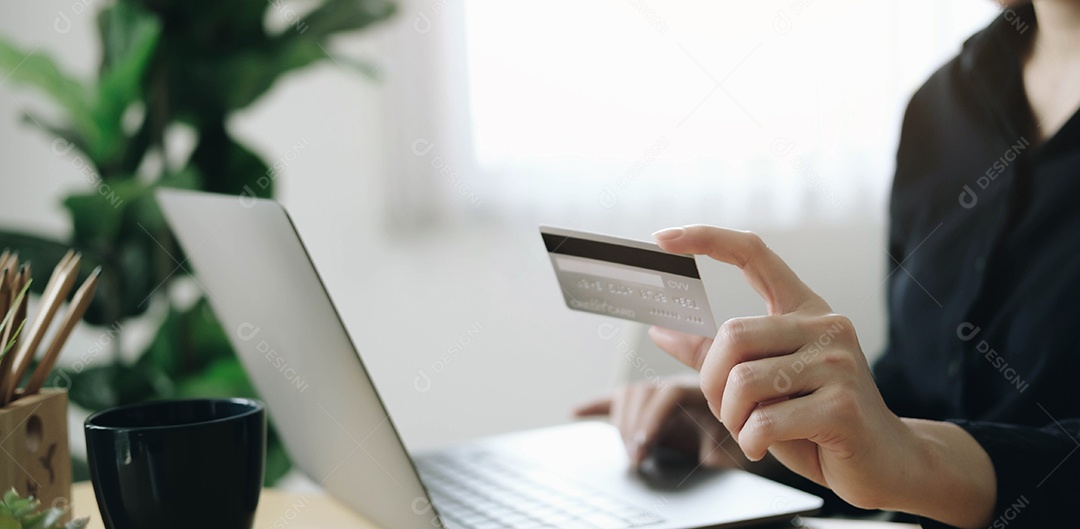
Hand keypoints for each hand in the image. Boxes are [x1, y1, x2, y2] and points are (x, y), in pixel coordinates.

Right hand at [573, 376, 748, 468]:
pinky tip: (577, 413)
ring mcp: (658, 394)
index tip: (644, 444)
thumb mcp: (736, 451)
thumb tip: (706, 461)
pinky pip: (616, 400)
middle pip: (644, 389)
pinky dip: (596, 406)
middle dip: (634, 424)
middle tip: (635, 457)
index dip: (653, 416)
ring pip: (630, 393)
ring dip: (622, 421)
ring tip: (628, 451)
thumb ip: (721, 454)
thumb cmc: (739, 442)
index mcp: (702, 390)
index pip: (670, 391)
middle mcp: (677, 384)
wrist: (742, 432)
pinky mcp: (645, 406)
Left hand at [646, 225, 994, 525]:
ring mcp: (838, 363)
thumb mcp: (763, 383)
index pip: (753, 254)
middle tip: (728, 411)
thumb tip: (661, 330)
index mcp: (804, 310)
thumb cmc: (818, 422)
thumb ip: (716, 354)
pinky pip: (764, 421)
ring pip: (743, 381)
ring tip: (752, 432)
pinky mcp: (842, 406)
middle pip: (732, 334)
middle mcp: (826, 325)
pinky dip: (750, 441)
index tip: (662, 238)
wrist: (885, 463)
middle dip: (713, 383)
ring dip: (733, 419)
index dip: (706, 239)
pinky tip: (764, 447)